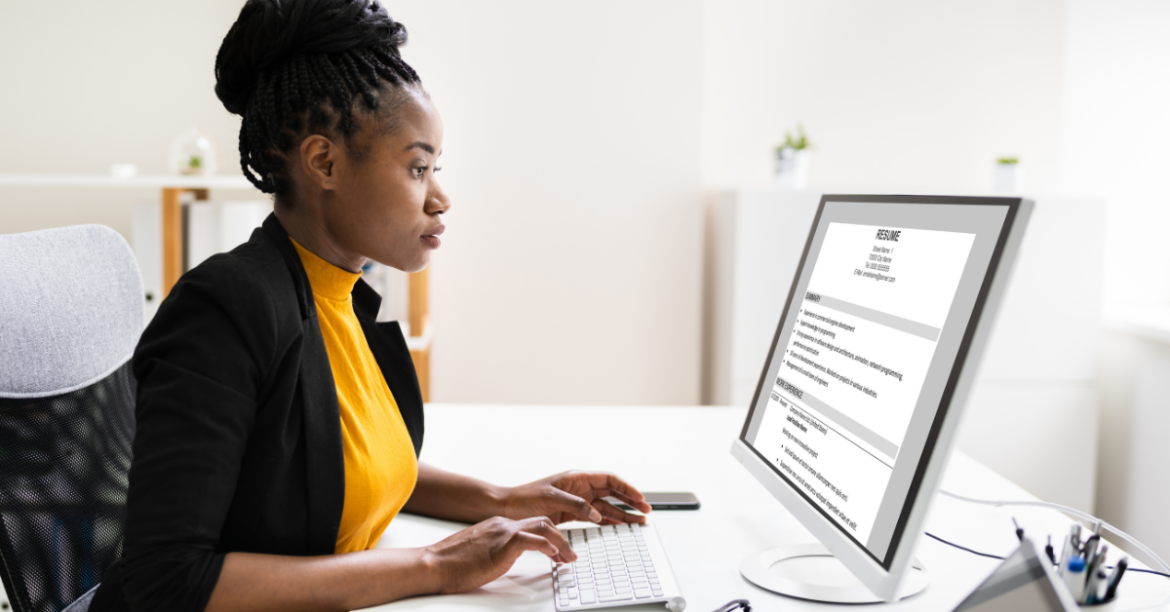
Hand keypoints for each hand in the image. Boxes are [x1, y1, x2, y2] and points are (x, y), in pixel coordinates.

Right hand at [425, 516, 573, 593]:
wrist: (434, 564)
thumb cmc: (453, 563)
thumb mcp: (481, 553)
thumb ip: (497, 550)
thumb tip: (508, 558)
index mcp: (498, 526)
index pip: (532, 525)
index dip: (550, 537)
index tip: (559, 552)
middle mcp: (503, 525)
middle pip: (542, 522)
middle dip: (561, 538)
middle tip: (570, 555)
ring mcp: (503, 532)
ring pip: (543, 527)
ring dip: (561, 542)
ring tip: (568, 557)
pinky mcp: (502, 544)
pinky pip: (531, 540)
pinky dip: (547, 546)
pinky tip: (554, 556)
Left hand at [502, 471, 652, 525]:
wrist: (506, 508)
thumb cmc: (524, 499)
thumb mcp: (551, 499)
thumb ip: (576, 505)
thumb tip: (596, 514)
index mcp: (577, 477)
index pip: (609, 479)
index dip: (627, 488)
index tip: (640, 498)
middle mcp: (579, 487)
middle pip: (612, 492)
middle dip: (630, 500)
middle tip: (646, 510)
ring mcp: (576, 500)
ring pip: (605, 506)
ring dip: (622, 513)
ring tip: (638, 522)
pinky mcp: (570, 513)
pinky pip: (594, 516)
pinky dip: (607, 521)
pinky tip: (617, 526)